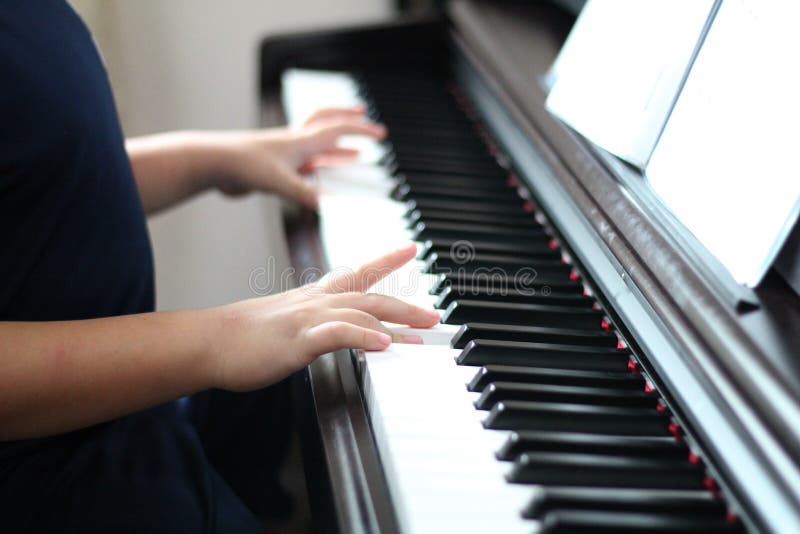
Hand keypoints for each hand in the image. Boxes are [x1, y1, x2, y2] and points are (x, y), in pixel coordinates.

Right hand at [209, 243, 437, 391]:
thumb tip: (331, 331)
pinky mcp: (298, 340)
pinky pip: (337, 334)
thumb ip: (312, 323)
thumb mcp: (284, 322)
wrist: (208, 341)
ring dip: (396, 321)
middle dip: (406, 305)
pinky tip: (384, 344)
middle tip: (434, 315)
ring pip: (360, 311)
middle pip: (370, 297)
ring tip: (423, 331)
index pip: (357, 272)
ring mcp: (307, 318)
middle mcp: (315, 302)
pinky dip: (363, 336)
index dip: (386, 259)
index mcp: (313, 296)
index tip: (411, 248)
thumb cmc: (243, 336)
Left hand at [211, 106, 385, 207]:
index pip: (339, 130)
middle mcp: (296, 143)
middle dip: (348, 120)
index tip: (382, 134)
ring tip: (353, 156)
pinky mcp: (275, 168)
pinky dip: (317, 167)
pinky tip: (321, 178)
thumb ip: (304, 193)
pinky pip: (304, 165)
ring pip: (318, 146)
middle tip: (365, 117)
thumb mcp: (278, 182)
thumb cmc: (242, 165)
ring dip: (338, 149)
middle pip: (328, 123)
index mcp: (302, 141)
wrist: (213, 164)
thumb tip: (328, 205)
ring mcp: (285, 154)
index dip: (362, 132)